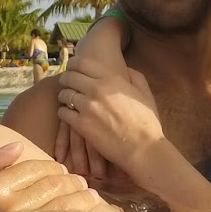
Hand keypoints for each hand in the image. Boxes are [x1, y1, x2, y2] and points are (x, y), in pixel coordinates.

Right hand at [0, 142, 108, 211]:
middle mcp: (11, 209)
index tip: (58, 168)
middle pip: (51, 186)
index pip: (32, 169)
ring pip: (62, 205)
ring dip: (79, 196)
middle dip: (68, 180)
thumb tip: (18, 147)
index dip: (49, 166)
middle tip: (77, 179)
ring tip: (87, 192)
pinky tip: (86, 207)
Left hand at [55, 58, 163, 174]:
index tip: (72, 68)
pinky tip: (69, 115)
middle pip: (69, 76)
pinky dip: (63, 113)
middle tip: (67, 84)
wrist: (143, 148)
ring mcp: (87, 107)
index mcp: (111, 79)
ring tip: (67, 101)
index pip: (82, 63)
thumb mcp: (146, 93)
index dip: (73, 63)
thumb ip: (135, 77)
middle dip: (66, 79)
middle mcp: (96, 89)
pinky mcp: (81, 125)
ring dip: (64, 96)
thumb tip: (126, 69)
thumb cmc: (147, 122)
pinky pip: (63, 113)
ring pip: (64, 94)